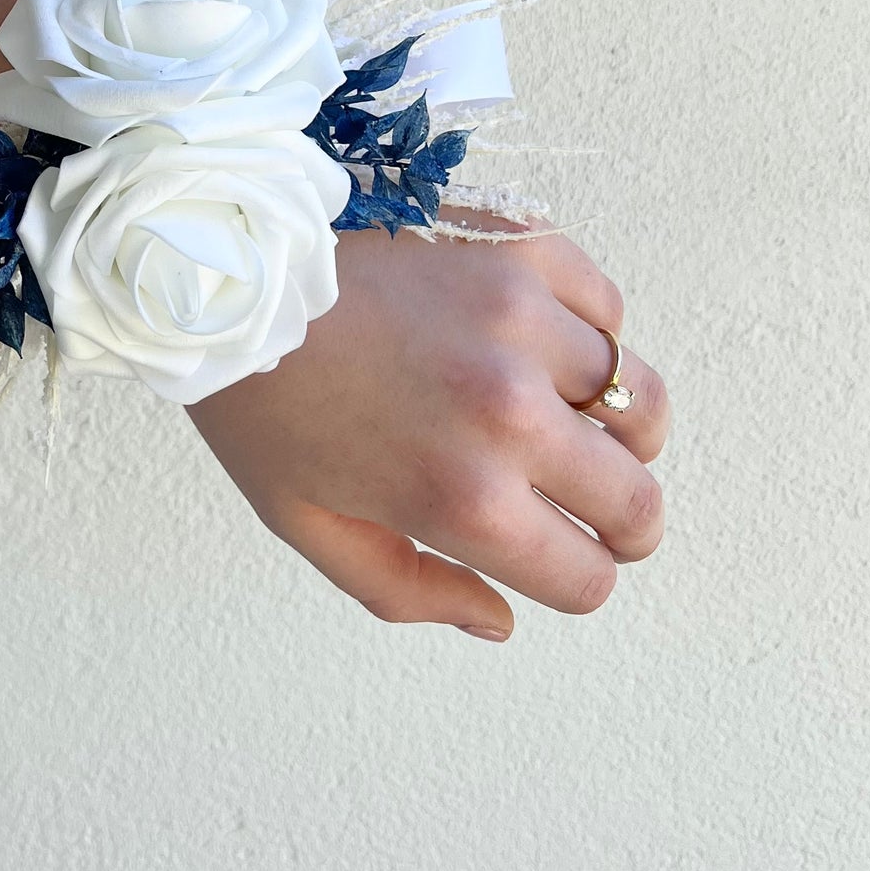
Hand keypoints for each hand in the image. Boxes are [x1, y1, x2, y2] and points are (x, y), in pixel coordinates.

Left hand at [186, 208, 669, 638]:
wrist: (230, 267)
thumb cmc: (261, 399)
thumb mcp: (309, 522)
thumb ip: (408, 589)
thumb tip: (499, 621)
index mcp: (459, 496)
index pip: (585, 577)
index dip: (579, 580)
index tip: (564, 560)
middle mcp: (509, 413)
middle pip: (637, 502)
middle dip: (627, 525)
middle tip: (605, 512)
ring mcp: (524, 323)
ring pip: (638, 400)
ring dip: (613, 424)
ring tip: (576, 423)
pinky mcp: (526, 249)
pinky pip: (608, 311)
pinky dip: (590, 336)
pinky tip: (541, 344)